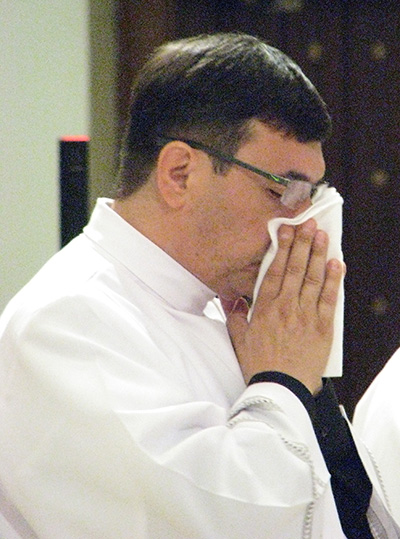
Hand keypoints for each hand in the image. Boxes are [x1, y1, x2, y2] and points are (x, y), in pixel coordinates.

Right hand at [224, 219, 343, 394]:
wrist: (279, 388)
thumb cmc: (259, 364)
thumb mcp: (238, 339)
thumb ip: (234, 316)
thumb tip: (229, 300)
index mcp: (264, 307)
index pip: (274, 270)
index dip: (281, 247)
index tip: (285, 229)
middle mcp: (285, 306)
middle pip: (295, 268)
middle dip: (302, 243)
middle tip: (308, 223)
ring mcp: (305, 315)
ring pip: (313, 278)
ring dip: (318, 255)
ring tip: (322, 236)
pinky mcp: (322, 327)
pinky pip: (329, 299)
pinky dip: (333, 280)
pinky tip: (337, 264)